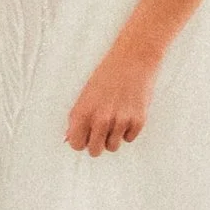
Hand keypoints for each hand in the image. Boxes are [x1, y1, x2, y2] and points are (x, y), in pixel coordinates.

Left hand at [66, 38, 159, 154]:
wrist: (134, 59)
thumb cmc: (109, 73)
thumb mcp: (86, 94)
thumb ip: (79, 117)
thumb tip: (72, 137)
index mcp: (83, 112)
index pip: (76, 144)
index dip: (81, 141)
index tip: (85, 136)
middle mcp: (101, 119)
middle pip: (95, 151)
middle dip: (97, 143)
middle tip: (101, 132)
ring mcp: (120, 121)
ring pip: (113, 147)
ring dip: (113, 137)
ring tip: (115, 119)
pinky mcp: (138, 121)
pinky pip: (129, 138)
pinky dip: (128, 130)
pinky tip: (127, 113)